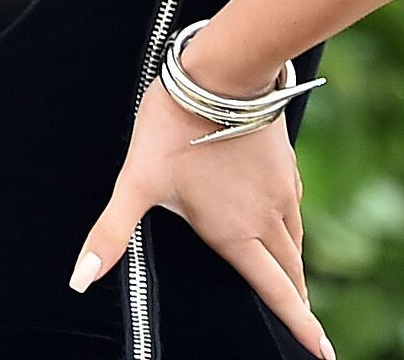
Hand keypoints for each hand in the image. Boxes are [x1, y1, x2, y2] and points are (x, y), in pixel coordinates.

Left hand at [72, 72, 333, 359]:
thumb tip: (79, 280)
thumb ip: (110, 234)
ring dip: (296, 270)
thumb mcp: (136, 181)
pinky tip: (284, 228)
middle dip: (298, 305)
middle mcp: (266, 218)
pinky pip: (293, 210)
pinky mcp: (284, 164)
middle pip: (290, 274)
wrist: (220, 72)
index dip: (300, 326)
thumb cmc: (173, 126)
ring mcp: (280, 190)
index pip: (275, 292)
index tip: (324, 353)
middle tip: (308, 329)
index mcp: (235, 233)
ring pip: (295, 242)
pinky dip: (292, 231)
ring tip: (295, 288)